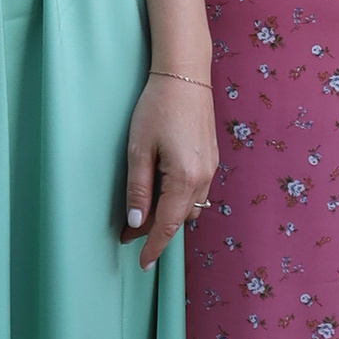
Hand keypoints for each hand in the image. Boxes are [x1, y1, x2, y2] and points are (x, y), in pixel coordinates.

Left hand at [122, 72, 217, 269]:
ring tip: (142, 211)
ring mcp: (211, 168)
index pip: (168, 226)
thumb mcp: (139, 149)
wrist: (185, 74)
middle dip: (156, 231)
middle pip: (180, 220)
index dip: (153, 247)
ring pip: (191, 207)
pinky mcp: (211, 159)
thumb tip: (136, 223)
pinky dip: (179, 200)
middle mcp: (204, 178)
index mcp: (185, 179)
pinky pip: (197, 192)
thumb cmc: (157, 108)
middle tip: (127, 233)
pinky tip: (161, 191)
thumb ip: (138, 189)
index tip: (141, 264)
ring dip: (169, 215)